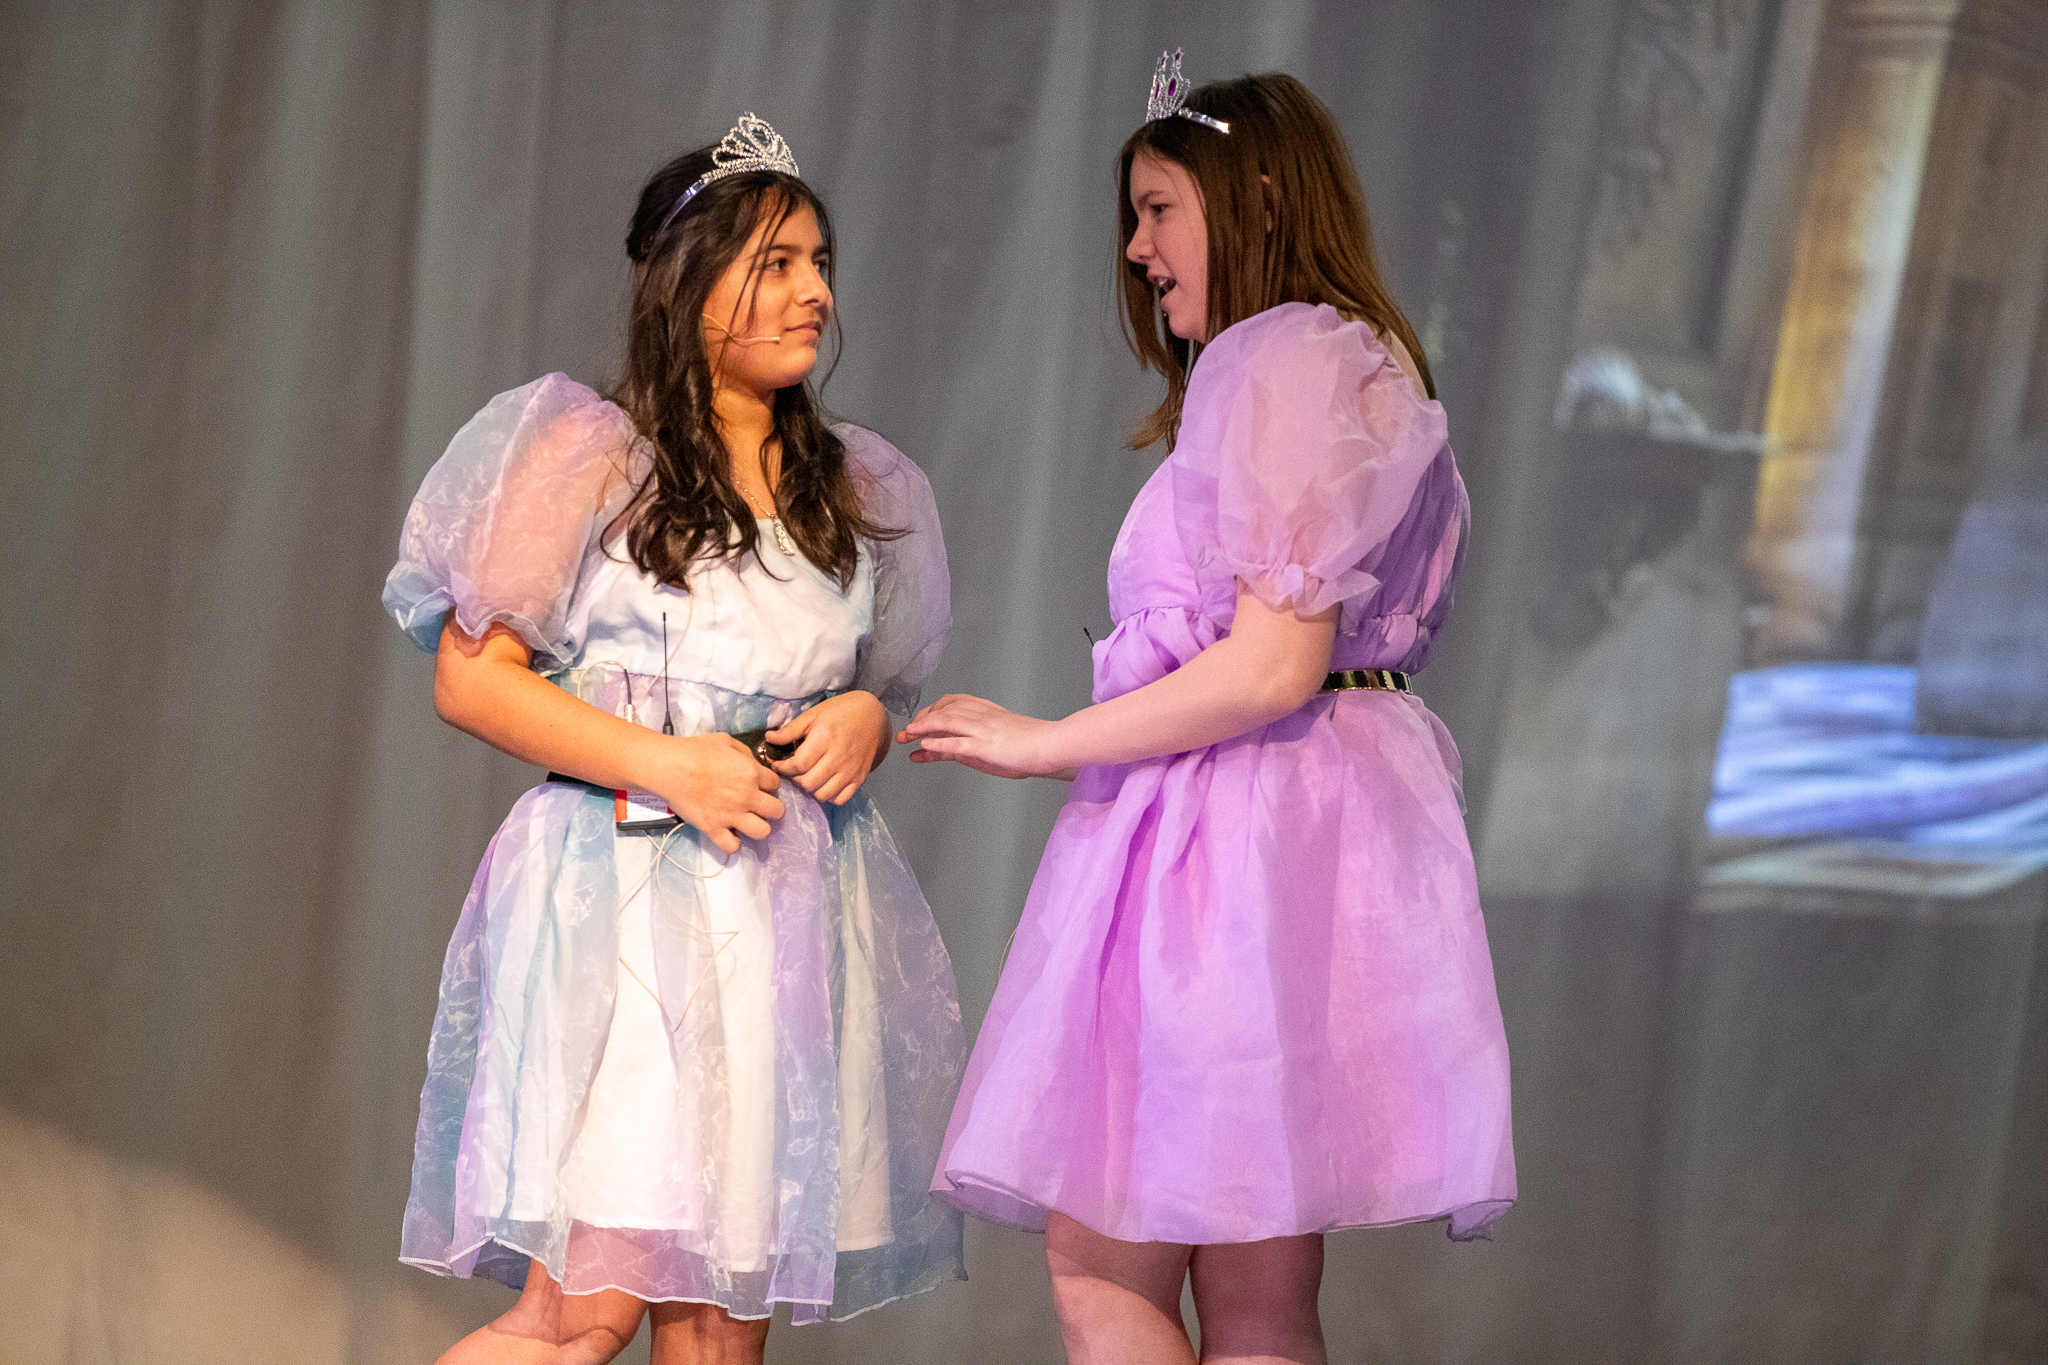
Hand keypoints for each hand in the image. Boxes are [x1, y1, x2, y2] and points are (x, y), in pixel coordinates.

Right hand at [644, 733, 784, 853]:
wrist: (672, 767)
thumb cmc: (696, 750)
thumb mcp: (726, 742)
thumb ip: (745, 754)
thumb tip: (753, 765)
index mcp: (752, 774)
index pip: (775, 784)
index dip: (769, 784)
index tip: (761, 785)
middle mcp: (747, 797)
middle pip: (776, 810)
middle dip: (772, 808)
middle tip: (761, 806)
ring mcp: (731, 815)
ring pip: (762, 831)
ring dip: (759, 827)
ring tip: (749, 821)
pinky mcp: (714, 828)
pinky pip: (731, 846)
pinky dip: (732, 843)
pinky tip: (729, 834)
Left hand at [766, 691, 889, 804]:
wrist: (872, 715)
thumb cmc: (839, 712)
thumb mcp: (812, 715)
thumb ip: (790, 730)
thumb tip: (769, 738)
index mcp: (825, 738)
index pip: (798, 764)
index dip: (783, 768)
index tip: (778, 765)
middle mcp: (839, 757)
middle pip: (809, 782)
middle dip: (795, 779)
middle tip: (793, 771)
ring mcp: (851, 770)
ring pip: (823, 794)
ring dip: (810, 789)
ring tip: (807, 777)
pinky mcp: (860, 778)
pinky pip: (840, 798)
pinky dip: (828, 795)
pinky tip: (823, 783)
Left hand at [897, 694, 1063, 778]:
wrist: (1052, 744)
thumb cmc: (1032, 744)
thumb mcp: (999, 741)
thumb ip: (977, 742)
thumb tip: (952, 749)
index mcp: (986, 711)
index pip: (952, 704)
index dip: (933, 712)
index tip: (920, 723)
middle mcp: (982, 716)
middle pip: (944, 710)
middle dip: (922, 720)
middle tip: (907, 732)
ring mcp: (982, 729)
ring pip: (946, 722)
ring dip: (923, 728)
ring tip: (906, 736)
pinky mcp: (985, 746)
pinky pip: (956, 742)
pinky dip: (937, 743)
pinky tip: (923, 746)